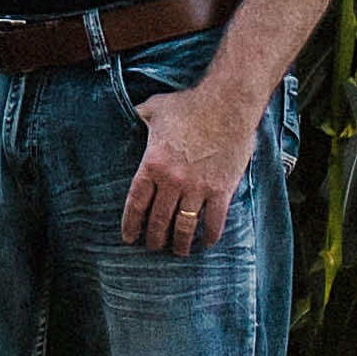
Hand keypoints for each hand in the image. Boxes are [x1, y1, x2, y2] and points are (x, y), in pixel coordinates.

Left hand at [120, 72, 265, 252]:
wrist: (228, 103)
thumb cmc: (190, 104)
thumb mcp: (155, 108)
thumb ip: (139, 117)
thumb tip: (128, 115)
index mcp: (152, 164)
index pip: (136, 203)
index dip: (131, 224)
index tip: (128, 238)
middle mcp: (172, 181)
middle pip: (158, 220)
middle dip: (154, 238)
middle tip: (153, 247)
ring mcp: (198, 188)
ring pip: (184, 227)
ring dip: (180, 243)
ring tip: (178, 252)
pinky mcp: (221, 189)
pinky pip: (214, 221)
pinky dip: (210, 235)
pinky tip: (207, 242)